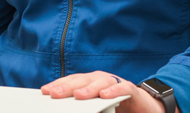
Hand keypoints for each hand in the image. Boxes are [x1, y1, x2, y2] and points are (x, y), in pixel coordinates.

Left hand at [41, 71, 166, 112]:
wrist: (144, 107)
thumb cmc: (117, 107)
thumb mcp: (97, 108)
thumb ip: (84, 108)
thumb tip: (67, 109)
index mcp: (90, 84)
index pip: (71, 82)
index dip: (59, 85)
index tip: (45, 91)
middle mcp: (100, 80)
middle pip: (82, 80)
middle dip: (67, 86)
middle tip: (55, 94)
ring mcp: (115, 83)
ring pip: (100, 82)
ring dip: (89, 88)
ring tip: (78, 96)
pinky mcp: (130, 90)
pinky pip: (121, 88)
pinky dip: (113, 91)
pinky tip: (104, 96)